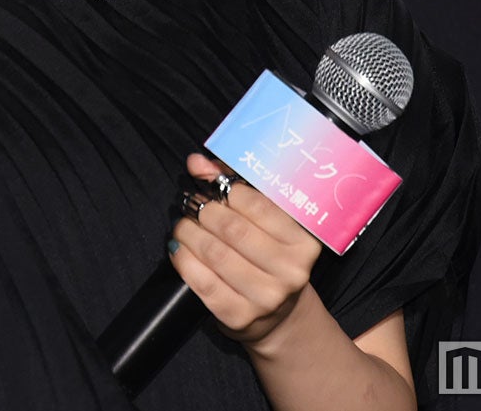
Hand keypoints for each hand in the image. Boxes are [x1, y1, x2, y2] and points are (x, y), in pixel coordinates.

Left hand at [167, 152, 322, 349]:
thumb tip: (197, 163)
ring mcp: (266, 298)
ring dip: (189, 233)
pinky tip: (178, 248)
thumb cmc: (270, 259)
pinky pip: (202, 282)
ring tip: (182, 224)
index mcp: (303, 243)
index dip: (227, 190)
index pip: (259, 206)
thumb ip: (235, 188)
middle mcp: (290, 272)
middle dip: (204, 211)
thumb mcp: (266, 225)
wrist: (279, 317)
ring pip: (215, 254)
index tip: (211, 186)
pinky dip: (184, 260)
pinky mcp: (240, 317)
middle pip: (233, 229)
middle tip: (191, 204)